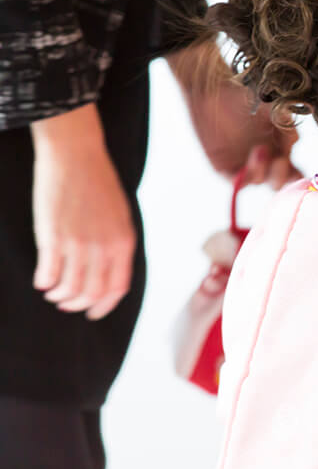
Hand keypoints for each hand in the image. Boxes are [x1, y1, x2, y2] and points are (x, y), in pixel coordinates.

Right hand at [30, 105, 135, 319]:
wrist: (77, 156)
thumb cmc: (97, 183)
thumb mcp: (119, 215)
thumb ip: (115, 242)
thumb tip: (107, 268)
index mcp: (124, 241)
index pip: (118, 287)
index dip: (104, 305)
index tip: (92, 312)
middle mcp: (105, 247)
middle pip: (93, 293)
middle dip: (77, 304)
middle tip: (66, 304)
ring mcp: (79, 243)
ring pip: (70, 288)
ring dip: (59, 296)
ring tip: (52, 292)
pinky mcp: (54, 237)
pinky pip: (49, 274)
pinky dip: (44, 282)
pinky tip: (41, 280)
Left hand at [169, 41, 301, 188]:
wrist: (212, 88)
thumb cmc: (244, 94)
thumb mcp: (274, 108)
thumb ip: (288, 128)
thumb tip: (295, 146)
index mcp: (277, 148)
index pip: (291, 171)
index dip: (296, 176)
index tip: (296, 168)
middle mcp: (262, 159)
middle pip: (276, 182)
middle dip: (281, 177)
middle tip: (280, 162)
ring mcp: (242, 163)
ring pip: (258, 181)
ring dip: (263, 170)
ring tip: (259, 149)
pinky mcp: (223, 165)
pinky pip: (237, 181)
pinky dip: (246, 177)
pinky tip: (251, 160)